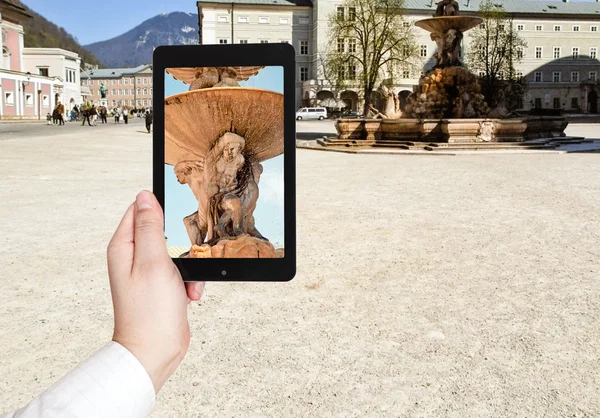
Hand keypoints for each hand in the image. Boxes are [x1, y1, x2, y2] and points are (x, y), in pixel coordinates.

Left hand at [107, 190, 204, 392]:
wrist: (155, 351)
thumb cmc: (150, 312)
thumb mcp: (153, 262)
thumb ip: (150, 227)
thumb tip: (145, 196)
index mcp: (124, 246)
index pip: (140, 210)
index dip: (161, 209)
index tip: (179, 217)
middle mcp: (134, 257)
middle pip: (163, 230)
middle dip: (181, 242)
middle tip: (187, 252)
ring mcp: (149, 272)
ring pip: (178, 251)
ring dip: (190, 264)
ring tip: (187, 281)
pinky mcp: (163, 286)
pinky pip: (184, 271)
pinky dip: (191, 281)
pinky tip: (189, 295)